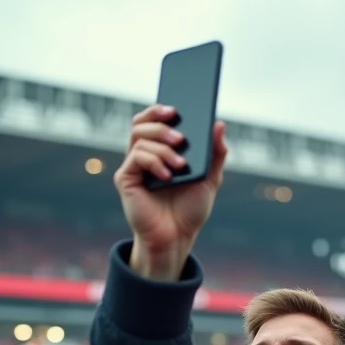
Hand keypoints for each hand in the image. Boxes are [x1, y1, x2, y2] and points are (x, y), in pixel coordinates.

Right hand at [114, 104, 228, 280]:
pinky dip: (154, 162)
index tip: (178, 106)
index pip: (154, 119)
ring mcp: (134, 166)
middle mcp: (144, 154)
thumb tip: (218, 124)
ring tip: (181, 163)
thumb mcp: (210, 179)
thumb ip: (215, 153)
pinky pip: (136, 158)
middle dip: (160, 122)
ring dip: (163, 147)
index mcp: (160, 150)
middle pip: (141, 123)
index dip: (161, 108)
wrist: (177, 238)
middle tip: (180, 133)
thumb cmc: (190, 210)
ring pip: (140, 138)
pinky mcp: (125, 179)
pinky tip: (168, 176)